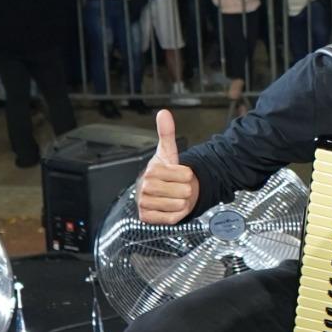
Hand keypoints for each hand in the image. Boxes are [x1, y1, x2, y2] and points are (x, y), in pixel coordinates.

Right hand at [134, 109, 200, 223]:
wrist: (158, 193)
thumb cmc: (165, 173)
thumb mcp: (168, 152)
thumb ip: (167, 132)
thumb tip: (163, 113)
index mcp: (153, 170)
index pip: (186, 174)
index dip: (187, 175)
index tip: (178, 174)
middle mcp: (145, 187)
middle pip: (184, 191)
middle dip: (185, 190)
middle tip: (176, 187)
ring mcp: (144, 203)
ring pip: (179, 205)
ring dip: (181, 203)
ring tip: (173, 197)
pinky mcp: (146, 217)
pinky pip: (171, 218)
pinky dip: (175, 215)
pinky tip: (168, 208)